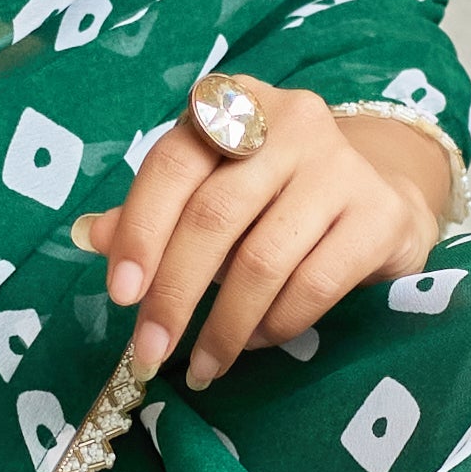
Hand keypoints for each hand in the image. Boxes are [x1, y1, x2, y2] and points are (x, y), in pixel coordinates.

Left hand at [74, 88, 449, 388]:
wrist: (383, 199)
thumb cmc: (276, 199)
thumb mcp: (210, 195)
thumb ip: (152, 215)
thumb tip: (87, 235)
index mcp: (234, 106)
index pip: (173, 164)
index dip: (141, 230)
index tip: (121, 296)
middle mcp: (291, 122)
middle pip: (214, 215)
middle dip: (175, 294)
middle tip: (150, 352)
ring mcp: (341, 166)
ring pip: (262, 258)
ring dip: (224, 325)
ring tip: (204, 365)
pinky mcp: (379, 215)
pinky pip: (313, 283)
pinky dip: (276, 324)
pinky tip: (257, 342)